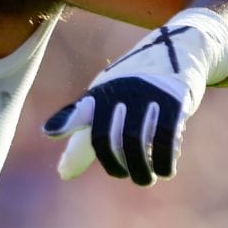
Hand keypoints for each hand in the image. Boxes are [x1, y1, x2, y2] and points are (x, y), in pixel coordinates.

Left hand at [45, 8, 227, 185]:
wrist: (178, 49)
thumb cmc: (132, 87)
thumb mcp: (104, 103)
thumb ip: (83, 139)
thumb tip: (62, 174)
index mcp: (99, 93)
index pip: (79, 113)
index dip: (65, 123)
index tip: (50, 133)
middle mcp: (119, 91)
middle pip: (108, 138)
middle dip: (116, 165)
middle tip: (124, 174)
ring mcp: (146, 93)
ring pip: (136, 142)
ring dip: (141, 170)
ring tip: (146, 179)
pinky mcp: (174, 99)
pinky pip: (166, 138)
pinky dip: (164, 161)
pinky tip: (165, 170)